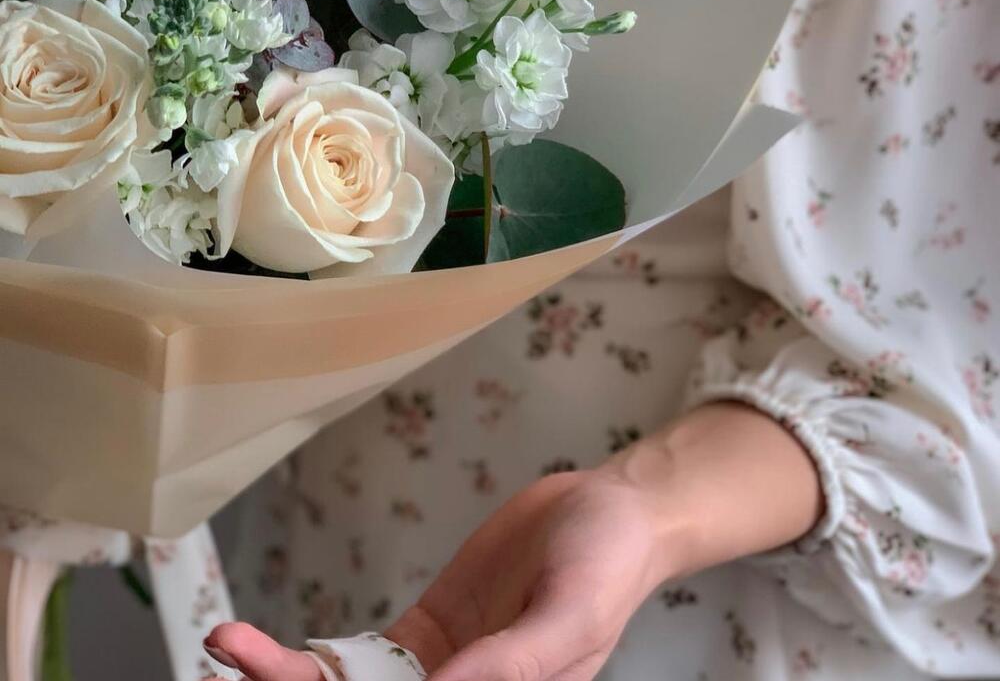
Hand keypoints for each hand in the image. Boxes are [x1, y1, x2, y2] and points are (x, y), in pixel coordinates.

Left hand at [202, 404, 820, 680]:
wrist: (610, 509)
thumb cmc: (606, 563)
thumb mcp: (569, 615)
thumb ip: (512, 664)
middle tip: (231, 653)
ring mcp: (443, 675)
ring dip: (286, 676)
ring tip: (227, 643)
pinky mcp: (432, 636)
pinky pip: (362, 662)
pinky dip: (313, 660)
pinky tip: (264, 648)